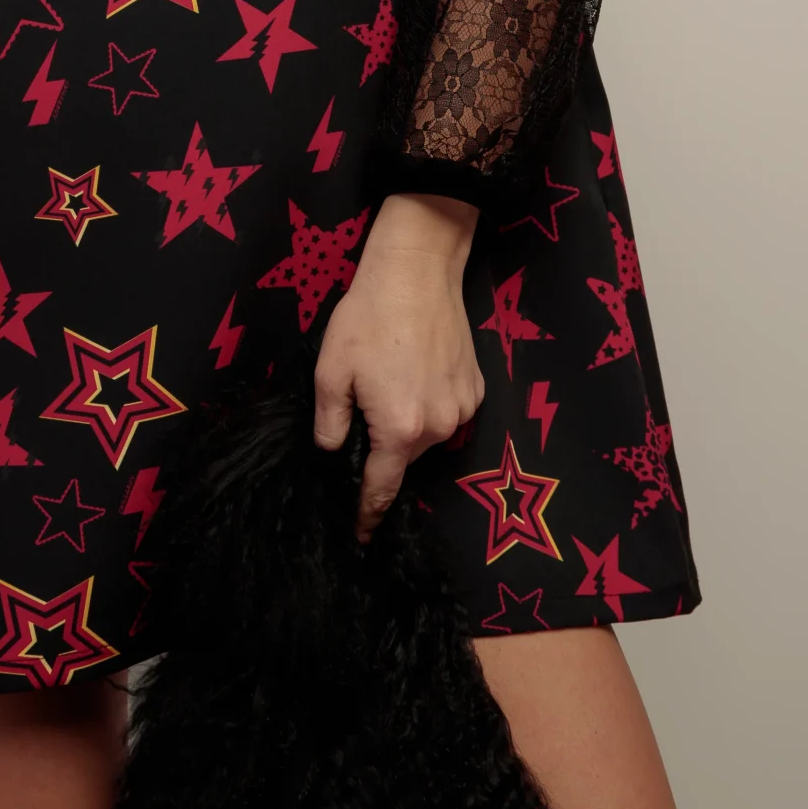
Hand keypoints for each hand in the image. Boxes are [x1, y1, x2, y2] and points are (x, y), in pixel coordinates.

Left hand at [314, 191, 483, 542]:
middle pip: (403, 458)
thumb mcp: (331, 370)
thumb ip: (330, 422)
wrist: (418, 271)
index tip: (361, 537)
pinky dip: (429, 404)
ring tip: (389, 382)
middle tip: (363, 411)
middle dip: (383, 448)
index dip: (368, 515)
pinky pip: (447, 412)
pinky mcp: (477, 388)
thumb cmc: (367, 318)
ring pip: (426, 435)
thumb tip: (333, 452)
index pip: (382, 488)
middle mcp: (438, 427)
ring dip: (406, 425)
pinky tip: (414, 372)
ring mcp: (463, 408)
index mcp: (400, 429)